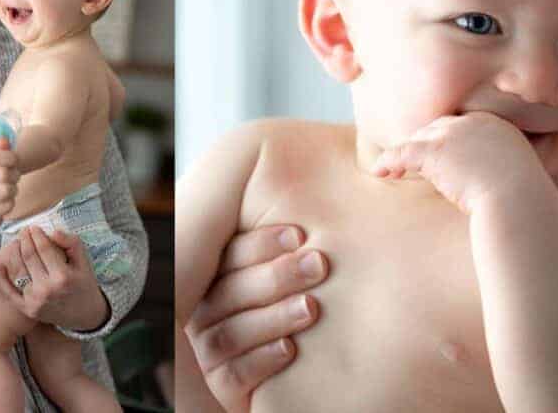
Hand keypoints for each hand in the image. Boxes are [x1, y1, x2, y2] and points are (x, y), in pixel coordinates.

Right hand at [0, 138, 19, 253]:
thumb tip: (3, 140)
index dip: (9, 157)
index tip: (14, 161)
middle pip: (2, 173)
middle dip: (15, 174)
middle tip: (13, 177)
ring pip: (8, 189)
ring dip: (14, 189)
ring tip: (9, 189)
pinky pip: (8, 205)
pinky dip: (10, 202)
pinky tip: (3, 202)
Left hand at [0, 226, 109, 331]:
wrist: (84, 314)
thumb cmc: (84, 284)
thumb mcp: (85, 262)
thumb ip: (71, 244)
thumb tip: (53, 231)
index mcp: (63, 276)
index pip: (45, 249)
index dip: (37, 236)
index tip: (33, 227)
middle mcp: (47, 288)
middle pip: (30, 258)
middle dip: (25, 240)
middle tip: (24, 231)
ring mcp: (35, 300)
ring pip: (20, 271)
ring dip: (16, 254)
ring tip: (16, 243)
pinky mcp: (28, 309)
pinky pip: (11, 292)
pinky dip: (3, 279)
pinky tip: (0, 267)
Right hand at [182, 226, 325, 410]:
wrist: (309, 366)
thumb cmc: (307, 297)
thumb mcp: (300, 260)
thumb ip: (299, 233)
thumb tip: (350, 176)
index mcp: (220, 272)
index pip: (228, 253)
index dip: (262, 243)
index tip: (300, 234)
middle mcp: (207, 308)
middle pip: (230, 290)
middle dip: (277, 275)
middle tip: (318, 264)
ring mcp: (211, 346)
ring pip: (231, 331)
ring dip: (274, 317)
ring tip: (311, 307)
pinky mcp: (224, 382)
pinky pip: (235, 372)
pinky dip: (263, 360)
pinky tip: (291, 349)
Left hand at [371, 112, 553, 213]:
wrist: (518, 199)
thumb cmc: (520, 198)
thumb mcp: (514, 174)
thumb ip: (499, 169)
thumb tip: (489, 181)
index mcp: (493, 125)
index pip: (460, 126)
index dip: (445, 141)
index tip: (438, 156)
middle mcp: (471, 122)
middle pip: (436, 128)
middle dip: (422, 144)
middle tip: (410, 161)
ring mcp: (452, 133)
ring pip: (419, 139)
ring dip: (404, 154)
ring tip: (390, 169)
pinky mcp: (435, 149)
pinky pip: (404, 153)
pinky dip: (389, 161)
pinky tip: (379, 171)